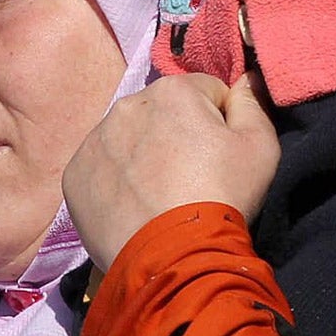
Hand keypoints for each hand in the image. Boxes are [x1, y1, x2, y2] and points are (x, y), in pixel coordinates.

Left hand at [63, 74, 278, 270]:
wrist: (173, 258)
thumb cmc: (222, 197)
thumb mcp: (260, 146)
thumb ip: (252, 103)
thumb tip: (246, 77)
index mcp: (173, 90)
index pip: (207, 92)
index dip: (221, 123)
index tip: (222, 157)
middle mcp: (127, 105)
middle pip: (163, 112)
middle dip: (178, 134)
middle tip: (191, 178)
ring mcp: (95, 140)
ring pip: (129, 137)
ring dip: (144, 155)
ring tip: (160, 196)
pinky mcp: (76, 174)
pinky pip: (102, 167)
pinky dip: (116, 181)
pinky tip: (134, 206)